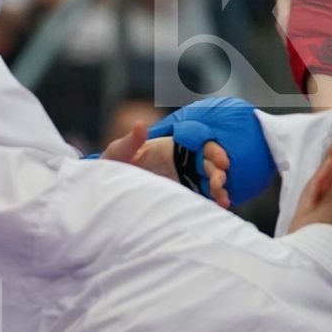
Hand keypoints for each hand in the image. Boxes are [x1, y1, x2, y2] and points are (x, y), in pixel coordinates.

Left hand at [106, 123, 231, 208]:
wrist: (108, 184)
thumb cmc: (114, 163)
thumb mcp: (119, 151)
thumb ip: (131, 140)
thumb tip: (140, 124)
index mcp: (173, 146)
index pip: (202, 146)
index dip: (215, 152)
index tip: (223, 161)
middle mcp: (183, 160)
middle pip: (209, 164)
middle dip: (218, 172)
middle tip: (220, 182)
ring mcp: (183, 177)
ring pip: (208, 181)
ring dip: (218, 188)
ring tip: (223, 200)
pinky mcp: (181, 192)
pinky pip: (200, 195)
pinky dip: (211, 200)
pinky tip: (219, 207)